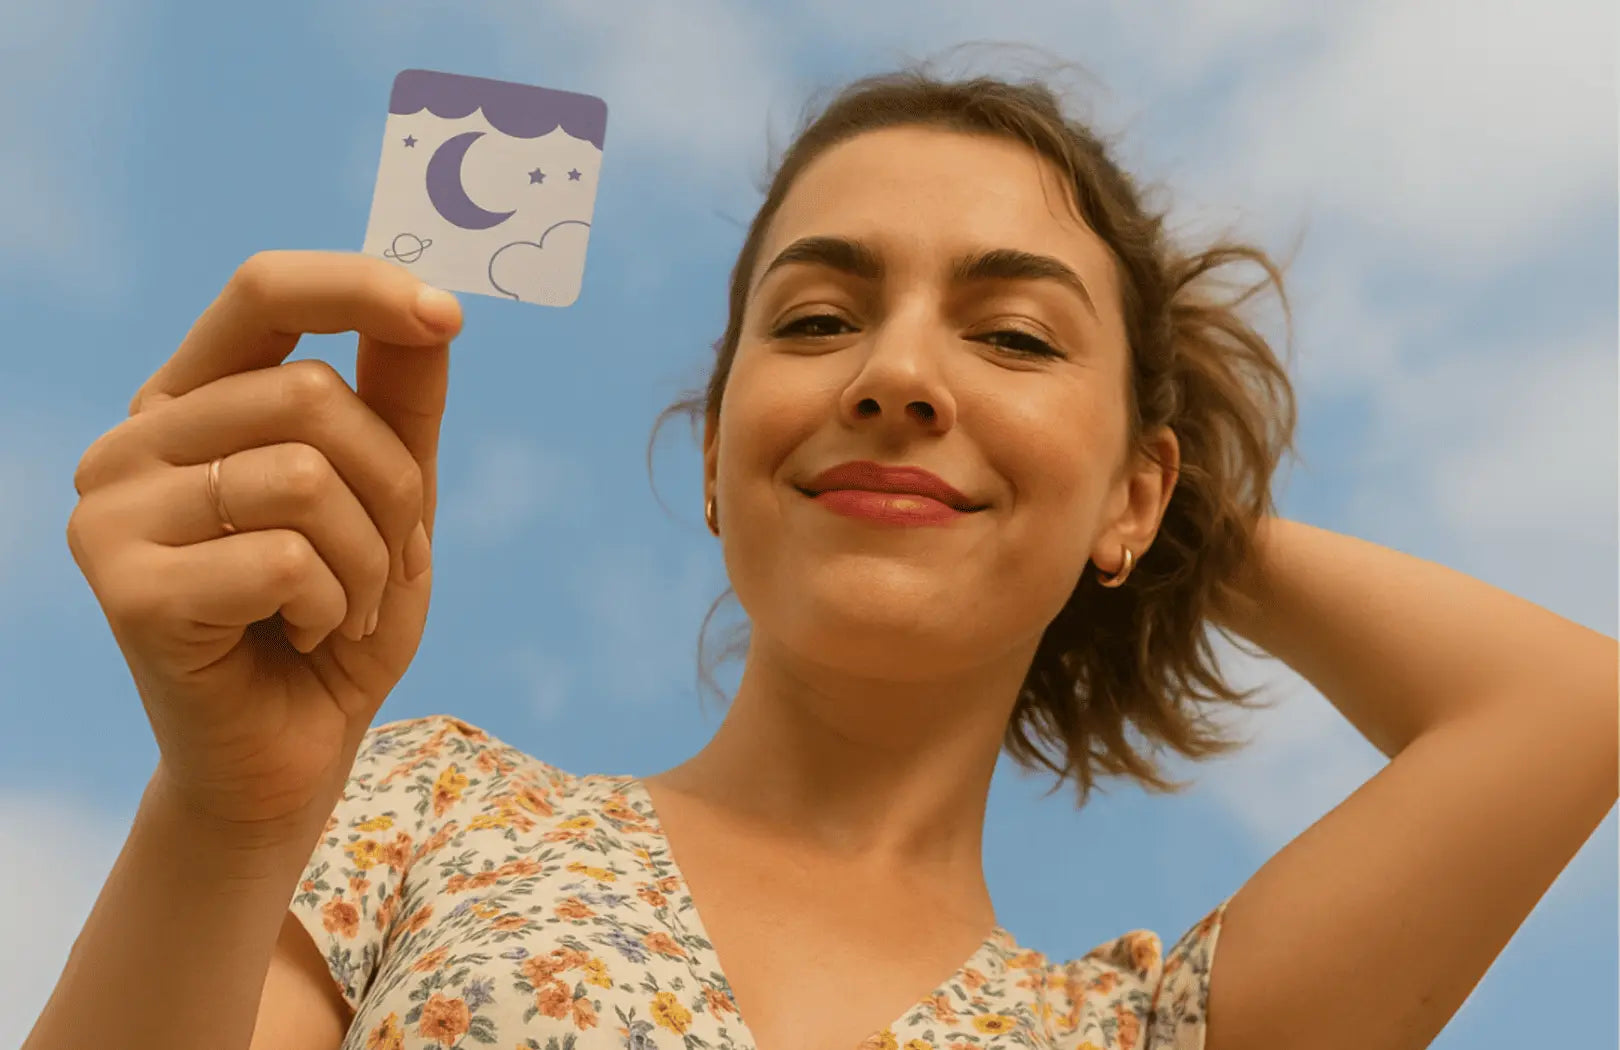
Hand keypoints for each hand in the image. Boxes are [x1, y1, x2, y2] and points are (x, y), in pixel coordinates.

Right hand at [66, 251, 460, 836]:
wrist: (289, 755)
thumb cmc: (335, 617)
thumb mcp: (390, 498)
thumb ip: (400, 402)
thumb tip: (432, 306)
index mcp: (192, 401)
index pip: (263, 291)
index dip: (358, 287)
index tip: (447, 313)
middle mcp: (134, 443)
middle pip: (311, 394)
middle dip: (394, 487)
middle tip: (390, 560)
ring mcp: (114, 513)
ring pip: (305, 476)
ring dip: (369, 559)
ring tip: (345, 607)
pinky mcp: (127, 589)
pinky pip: (286, 559)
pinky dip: (334, 606)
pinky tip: (305, 635)